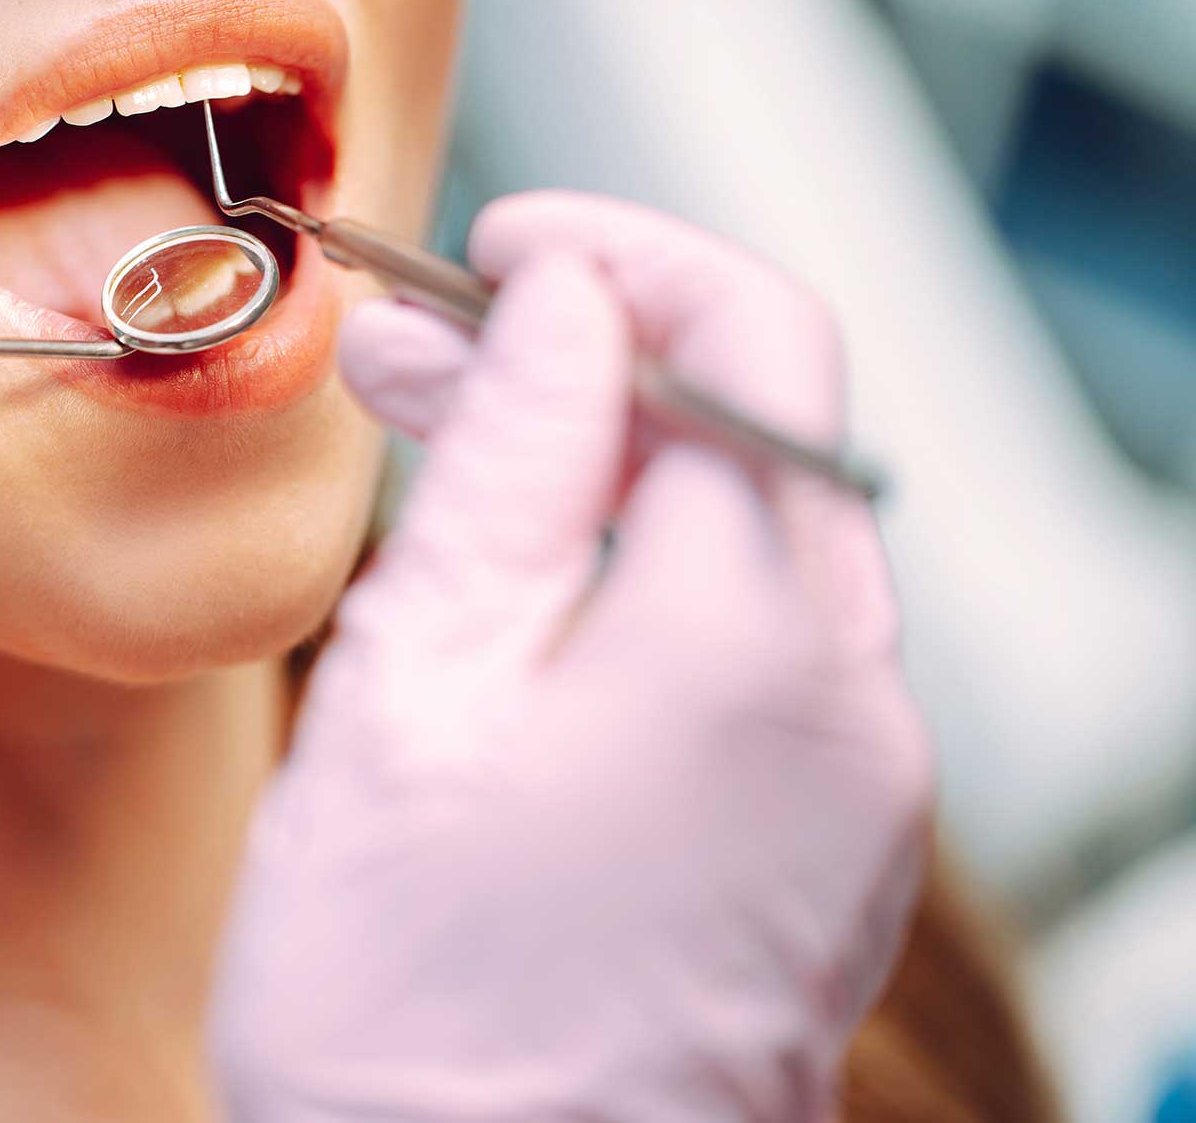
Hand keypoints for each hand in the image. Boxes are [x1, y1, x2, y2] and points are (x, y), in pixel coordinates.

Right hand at [211, 194, 932, 1121]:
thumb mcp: (415, 688)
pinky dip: (644, 589)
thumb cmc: (413, 1013)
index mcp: (756, 639)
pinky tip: (522, 608)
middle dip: (591, 366)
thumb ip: (506, 464)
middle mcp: (851, 703)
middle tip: (418, 359)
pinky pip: (753, 656)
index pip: (749, 338)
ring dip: (606, 476)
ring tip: (445, 471)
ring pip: (748, 543)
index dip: (619, 259)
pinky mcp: (820, 851)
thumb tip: (564, 307)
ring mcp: (853, 789)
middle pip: (753, 435)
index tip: (498, 253)